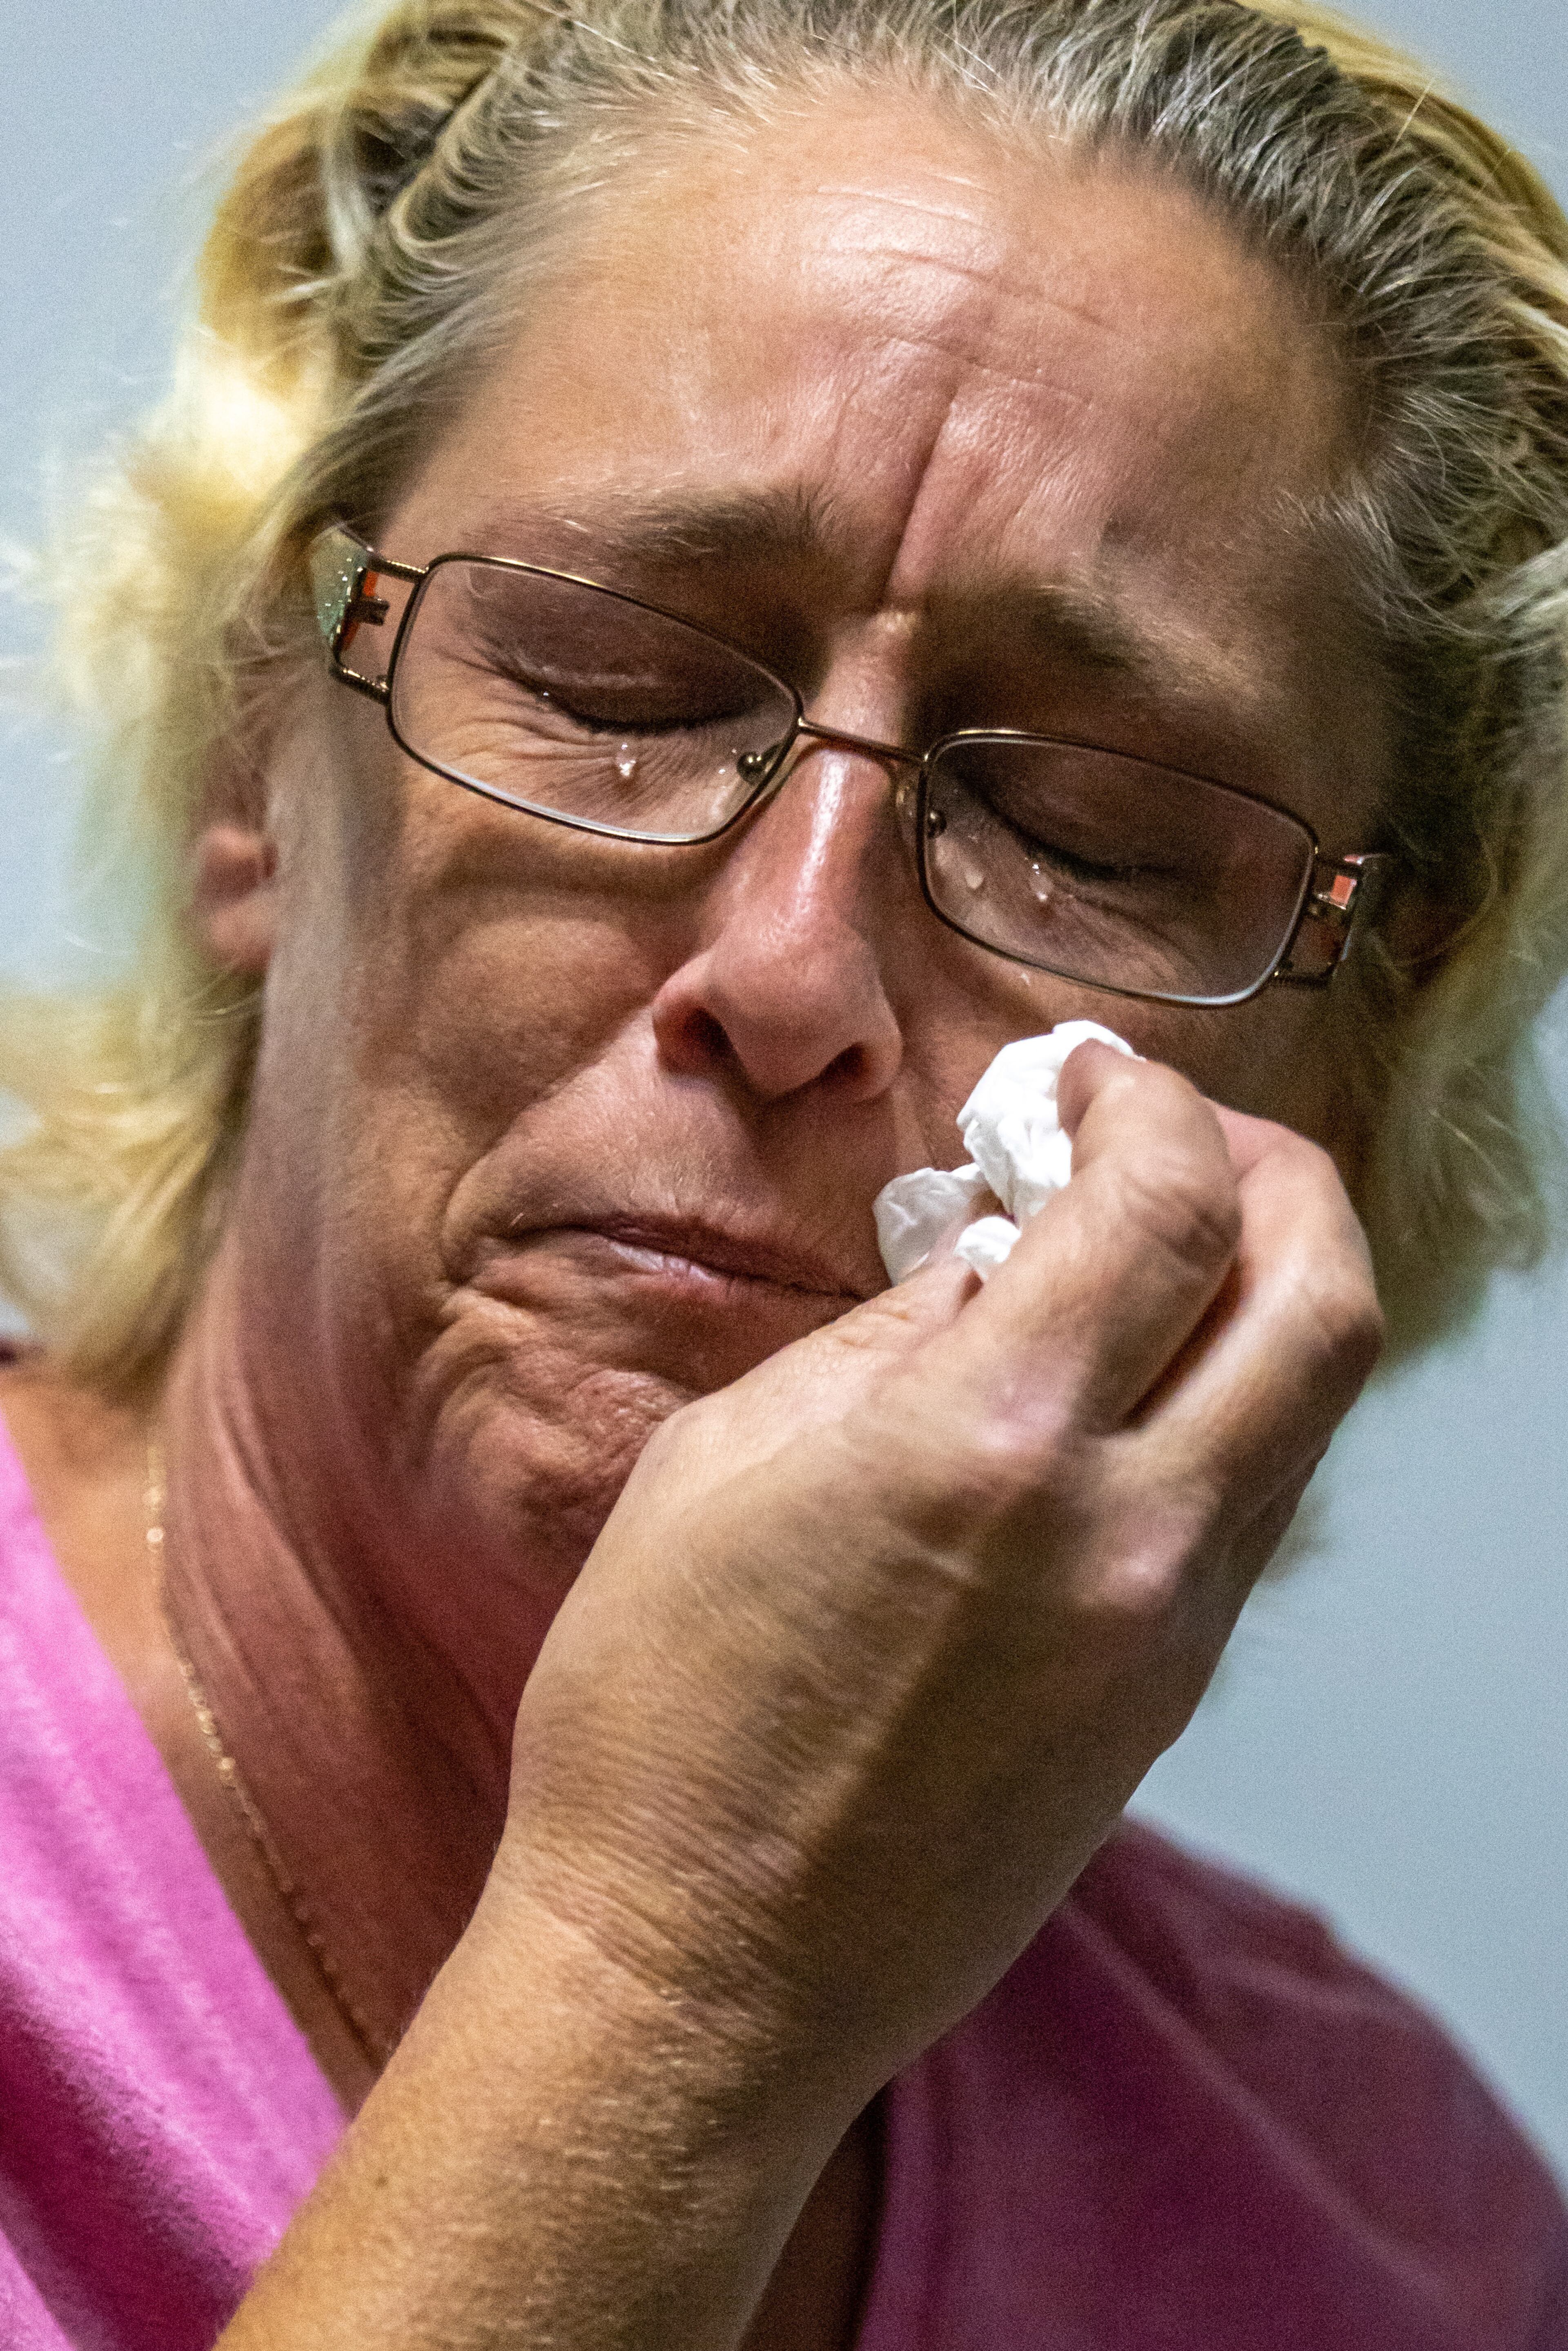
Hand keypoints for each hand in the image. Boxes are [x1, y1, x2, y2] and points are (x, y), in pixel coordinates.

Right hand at [498, 1042, 1383, 2126]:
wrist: (700, 1971)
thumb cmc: (660, 1712)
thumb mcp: (728, 1459)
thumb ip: (887, 1337)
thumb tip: (994, 1258)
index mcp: (992, 1442)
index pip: (1168, 1203)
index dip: (1149, 1102)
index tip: (1092, 1080)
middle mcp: (1126, 1531)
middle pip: (1319, 1292)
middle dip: (1277, 1173)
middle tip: (1184, 1138)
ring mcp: (1168, 1631)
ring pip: (1307, 1404)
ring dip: (1261, 1289)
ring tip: (1153, 1253)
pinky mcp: (1166, 1706)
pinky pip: (1247, 1505)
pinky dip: (1221, 1404)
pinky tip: (1120, 1389)